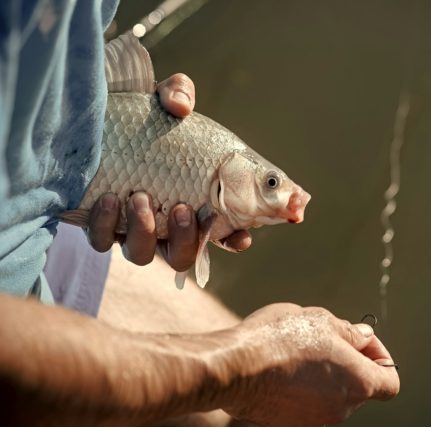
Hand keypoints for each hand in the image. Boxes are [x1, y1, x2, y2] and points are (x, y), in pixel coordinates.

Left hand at [87, 74, 251, 268]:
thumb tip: (181, 107)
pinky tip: (109, 198)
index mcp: (193, 201)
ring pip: (142, 254)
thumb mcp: (163, 98)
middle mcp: (164, 223)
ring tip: (140, 197)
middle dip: (185, 239)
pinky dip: (107, 225)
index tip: (240, 237)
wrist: (93, 120)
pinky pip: (103, 241)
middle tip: (182, 208)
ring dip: (145, 231)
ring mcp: (131, 228)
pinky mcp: (100, 225)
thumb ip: (179, 93)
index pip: (222, 233)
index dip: (234, 240)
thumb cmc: (139, 115)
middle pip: (182, 256)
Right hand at [220, 304, 399, 426]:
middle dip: (348, 361)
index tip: (361, 342)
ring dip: (324, 373)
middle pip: (359, 386)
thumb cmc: (279, 339)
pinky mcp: (291, 424)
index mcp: (358, 382)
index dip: (380, 357)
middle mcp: (341, 408)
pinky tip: (283, 367)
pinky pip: (307, 403)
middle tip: (324, 337)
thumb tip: (363, 338)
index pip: (390, 381)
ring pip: (332, 394)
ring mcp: (316, 419)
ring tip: (298, 349)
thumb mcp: (321, 320)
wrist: (235, 367)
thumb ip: (350, 332)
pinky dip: (303, 387)